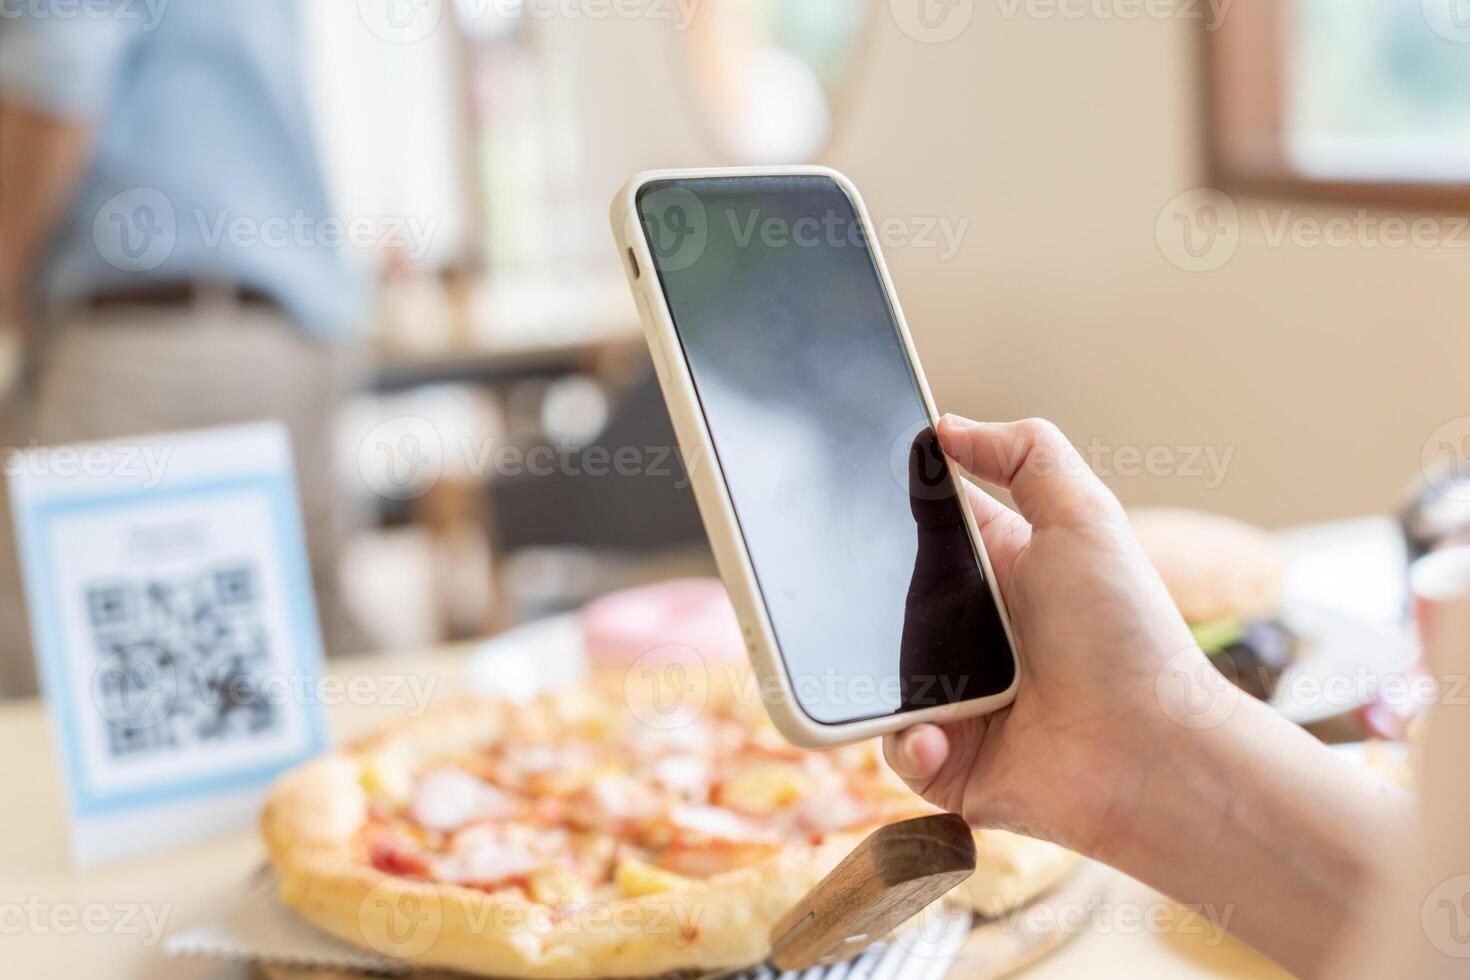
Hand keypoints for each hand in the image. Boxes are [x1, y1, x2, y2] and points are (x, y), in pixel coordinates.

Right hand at [882, 415, 1209, 853]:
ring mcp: (952, 699)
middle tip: (837, 594)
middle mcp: (966, 633)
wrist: (1153, 753)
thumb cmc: (1128, 635)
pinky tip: (938, 737)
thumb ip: (1025, 454)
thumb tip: (944, 426)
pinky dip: (910, 744)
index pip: (916, 530)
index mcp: (992, 571)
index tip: (843, 497)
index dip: (882, 514)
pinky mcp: (948, 762)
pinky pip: (896, 748)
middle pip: (877, 601)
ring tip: (916, 682)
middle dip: (854, 598)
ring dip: (876, 678)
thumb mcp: (1085, 518)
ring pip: (872, 676)